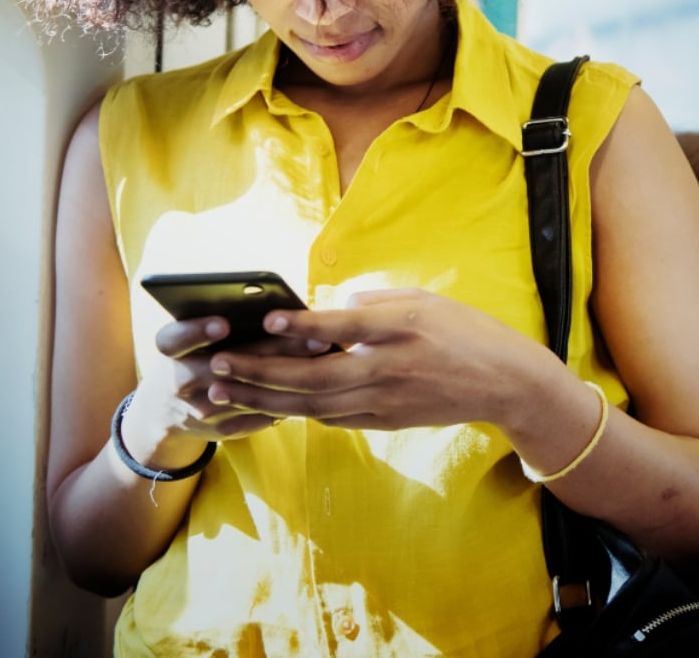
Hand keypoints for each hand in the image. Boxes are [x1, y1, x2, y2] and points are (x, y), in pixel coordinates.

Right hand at [122, 314, 332, 466]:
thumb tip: (276, 302)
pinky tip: (317, 383)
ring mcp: (199, 411)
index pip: (174, 340)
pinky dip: (285, 400)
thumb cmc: (193, 353)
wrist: (166, 410)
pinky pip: (256, 416)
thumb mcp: (193, 336)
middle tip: (312, 336)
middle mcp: (179, 382)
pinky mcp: (220, 430)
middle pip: (222, 367)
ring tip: (322, 359)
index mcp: (170, 351)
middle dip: (270, 351)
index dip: (196, 332)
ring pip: (246, 395)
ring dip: (286, 377)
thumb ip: (223, 320)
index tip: (224, 323)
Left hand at [206, 288, 552, 429]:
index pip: (342, 327)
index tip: (266, 317)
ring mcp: (386, 402)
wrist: (504, 382)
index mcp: (399, 330)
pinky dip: (297, 411)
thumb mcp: (422, 300)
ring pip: (314, 405)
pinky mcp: (385, 422)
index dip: (302, 324)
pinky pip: (333, 418)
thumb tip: (327, 312)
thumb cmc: (464, 331)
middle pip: (313, 377)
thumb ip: (370, 303)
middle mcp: (388, 369)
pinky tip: (268, 404)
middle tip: (218, 365)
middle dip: (260, 373)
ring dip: (266, 399)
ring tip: (226, 391)